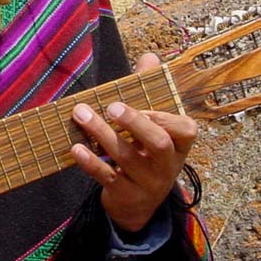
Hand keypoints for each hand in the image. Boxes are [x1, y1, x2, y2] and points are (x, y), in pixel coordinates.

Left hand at [69, 53, 196, 233]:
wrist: (139, 204)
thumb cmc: (145, 152)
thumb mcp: (153, 126)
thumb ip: (150, 91)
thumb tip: (149, 57)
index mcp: (179, 145)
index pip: (184, 130)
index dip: (164, 117)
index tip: (143, 104)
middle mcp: (167, 166)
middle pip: (158, 144)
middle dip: (134, 123)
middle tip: (111, 106)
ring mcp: (148, 183)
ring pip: (127, 158)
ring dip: (102, 134)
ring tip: (81, 114)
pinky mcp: (126, 196)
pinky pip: (109, 178)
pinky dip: (91, 162)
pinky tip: (76, 147)